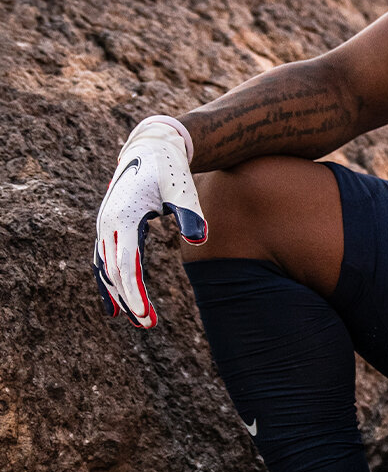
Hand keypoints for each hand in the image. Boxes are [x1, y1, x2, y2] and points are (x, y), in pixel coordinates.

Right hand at [92, 116, 206, 327]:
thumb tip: (200, 241)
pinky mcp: (110, 226)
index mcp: (124, 217)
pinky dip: (108, 281)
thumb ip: (190, 214)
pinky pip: (104, 259)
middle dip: (128, 300)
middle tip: (147, 325)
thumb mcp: (183, 188)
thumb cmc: (171, 169)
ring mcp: (106, 225)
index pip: (127, 265)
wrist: (154, 147)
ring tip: (133, 320)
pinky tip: (117, 302)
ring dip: (115, 294)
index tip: (146, 317)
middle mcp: (108, 223)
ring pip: (104, 268)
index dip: (135, 293)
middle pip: (113, 272)